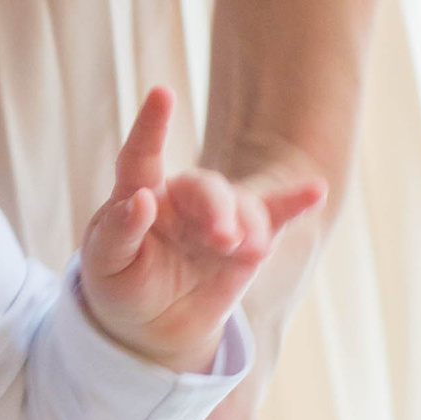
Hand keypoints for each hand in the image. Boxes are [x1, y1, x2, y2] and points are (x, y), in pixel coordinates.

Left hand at [77, 88, 323, 375]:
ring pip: (240, 206)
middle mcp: (182, 198)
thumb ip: (118, 232)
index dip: (151, 126)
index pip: (141, 156)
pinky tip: (315, 190)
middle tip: (222, 238)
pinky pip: (275, 217)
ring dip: (247, 226)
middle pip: (205, 187)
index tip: (162, 94)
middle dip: (217, 209)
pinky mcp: (248, 241)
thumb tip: (140, 200)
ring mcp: (218, 217)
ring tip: (249, 251)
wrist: (153, 325)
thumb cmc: (121, 285)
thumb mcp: (105, 264)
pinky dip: (295, 203)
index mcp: (140, 194)